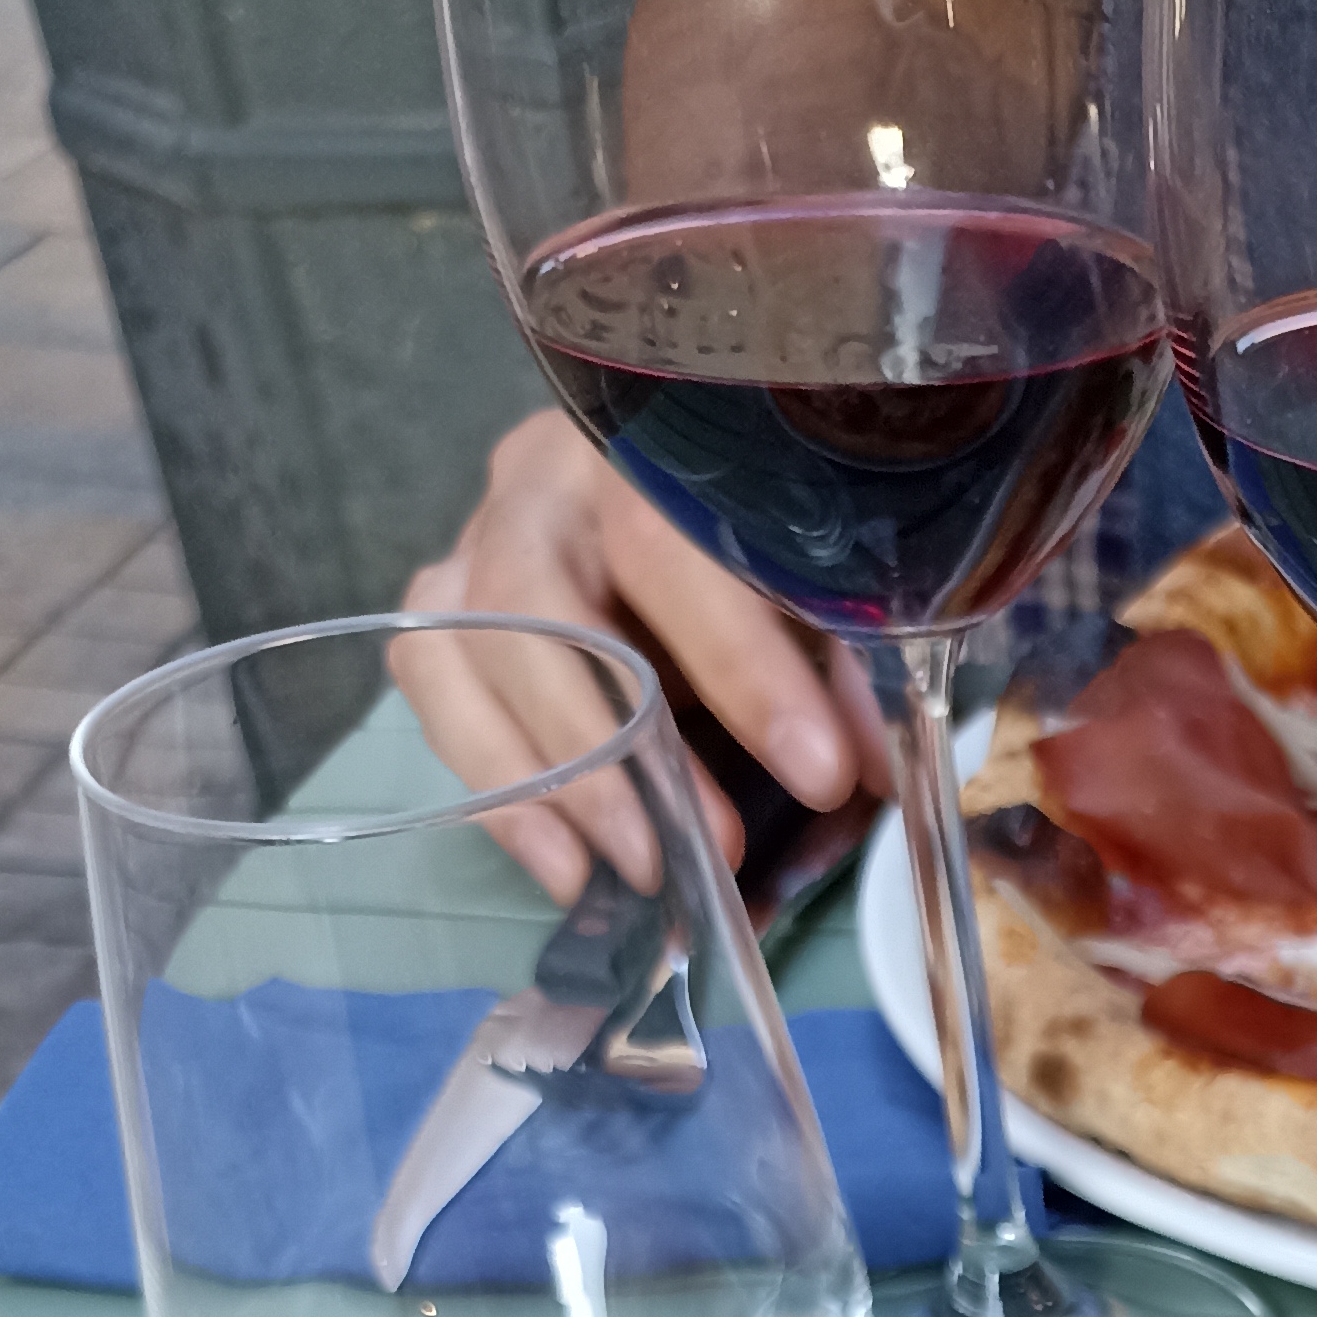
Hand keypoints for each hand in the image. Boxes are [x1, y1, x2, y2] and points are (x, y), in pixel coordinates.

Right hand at [395, 416, 889, 901]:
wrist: (684, 517)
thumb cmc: (756, 553)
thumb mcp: (814, 597)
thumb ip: (846, 663)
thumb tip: (881, 764)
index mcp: (644, 445)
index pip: (671, 547)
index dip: (743, 667)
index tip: (822, 774)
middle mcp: (543, 482)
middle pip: (535, 597)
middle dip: (624, 743)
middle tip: (715, 845)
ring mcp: (478, 540)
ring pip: (467, 645)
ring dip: (553, 776)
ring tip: (639, 870)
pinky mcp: (446, 607)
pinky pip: (435, 691)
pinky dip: (501, 792)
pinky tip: (570, 867)